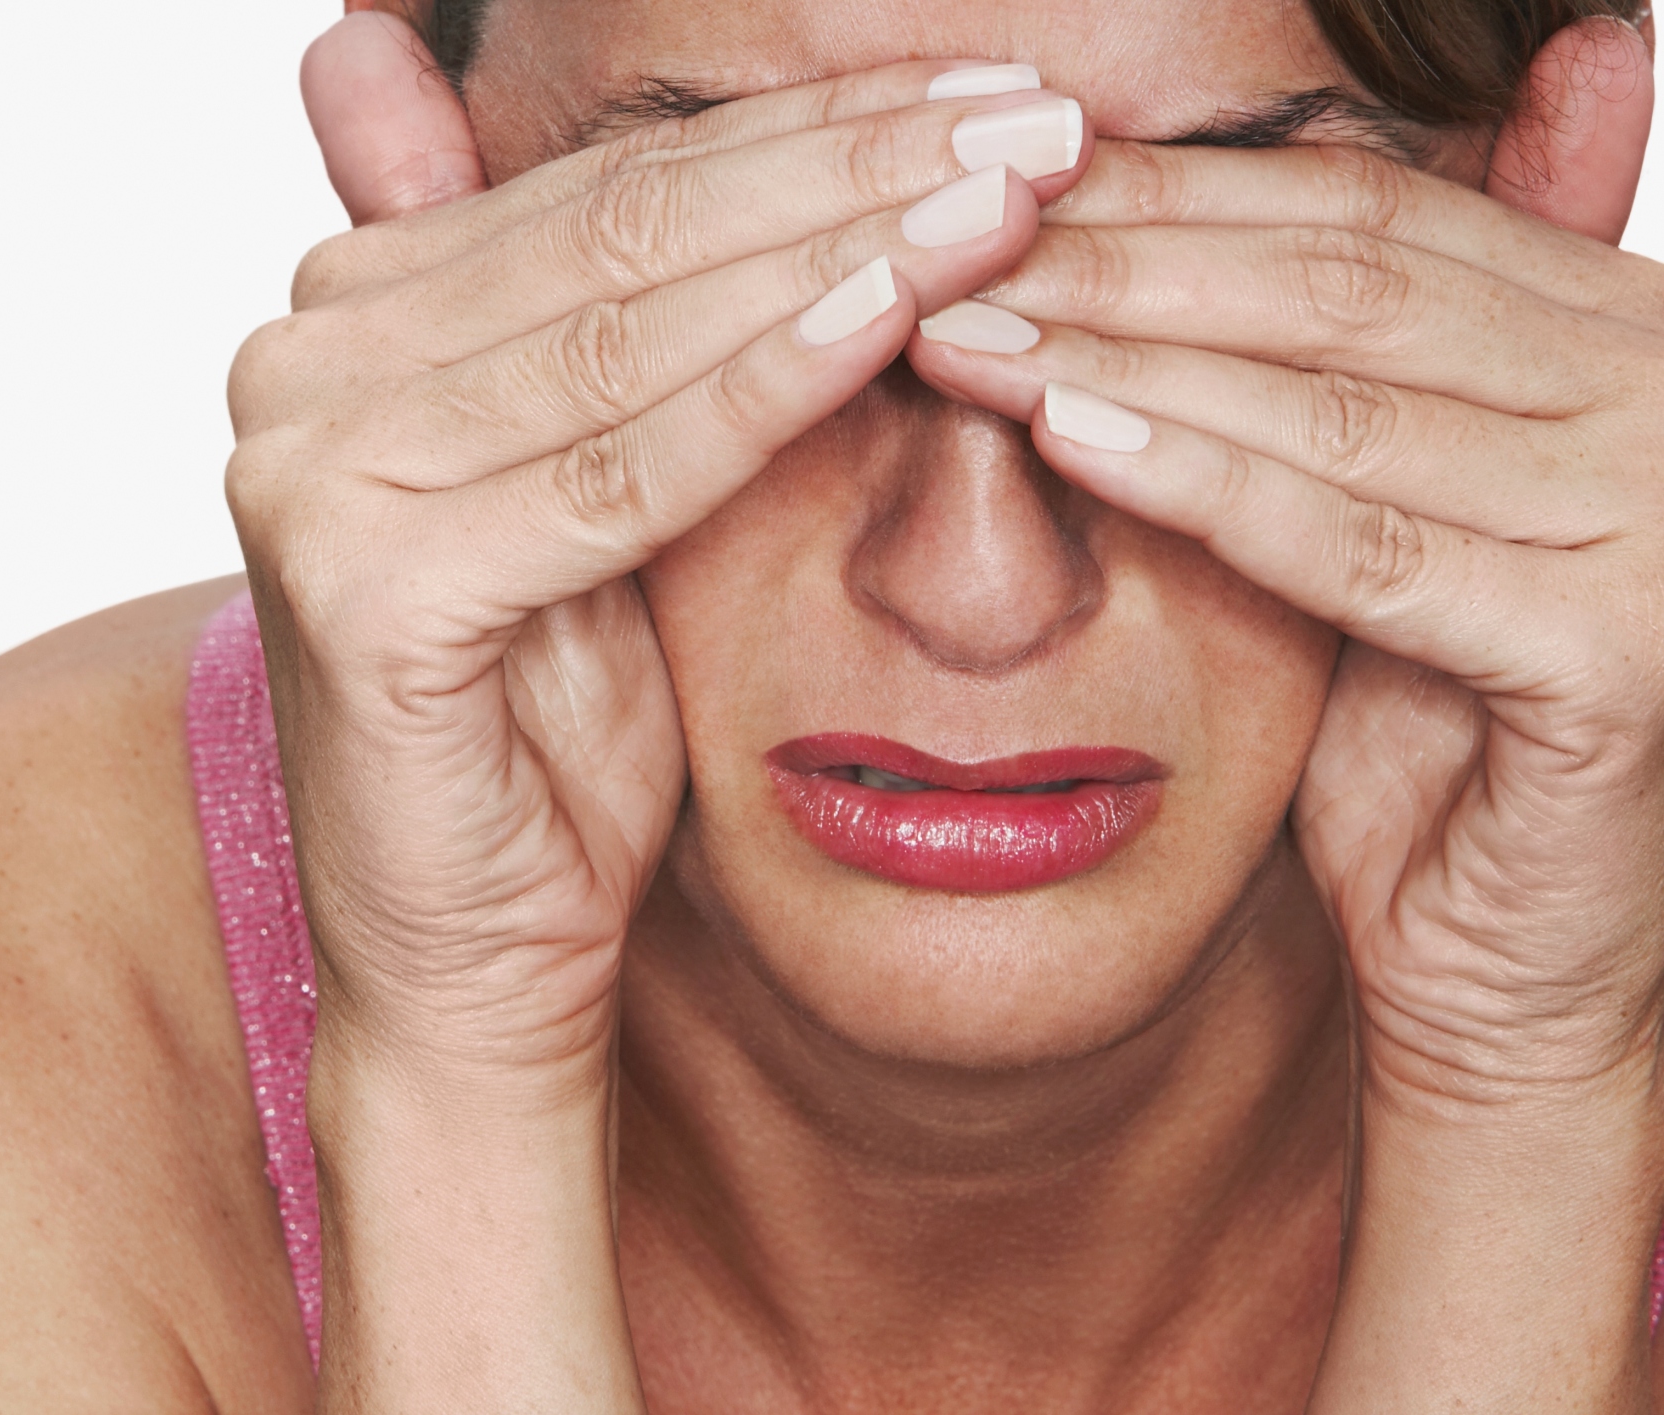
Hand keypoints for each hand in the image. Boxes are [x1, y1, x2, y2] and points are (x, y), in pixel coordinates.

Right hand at [232, 15, 1087, 1408]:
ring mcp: (313, 472)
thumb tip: (746, 162)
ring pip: (633, 334)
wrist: (468, 960)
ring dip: (844, 252)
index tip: (990, 97)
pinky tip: (901, 316)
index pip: (614, 186)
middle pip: (627, 235)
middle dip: (853, 170)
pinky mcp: (363, 587)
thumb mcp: (603, 498)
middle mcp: (299, 367)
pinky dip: (764, 394)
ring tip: (1012, 196)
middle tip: (1039, 121)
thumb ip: (625, 325)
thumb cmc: (551, 737)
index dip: (812, 132)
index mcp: (349, 317)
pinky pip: (618, 474)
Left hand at [909, 18, 1663, 1406]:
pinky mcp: (1614, 651)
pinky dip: (1210, 486)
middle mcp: (1657, 400)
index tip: (999, 191)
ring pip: (1341, 405)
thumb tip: (1160, 248)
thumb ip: (1317, 384)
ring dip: (1126, 359)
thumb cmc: (1426, 744)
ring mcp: (1653, 523)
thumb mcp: (1371, 528)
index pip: (1371, 218)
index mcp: (1609, 341)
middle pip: (1348, 288)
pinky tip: (1071, 439)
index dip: (1174, 198)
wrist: (1507, 962)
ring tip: (964, 336)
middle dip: (1124, 265)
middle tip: (946, 252)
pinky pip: (1366, 549)